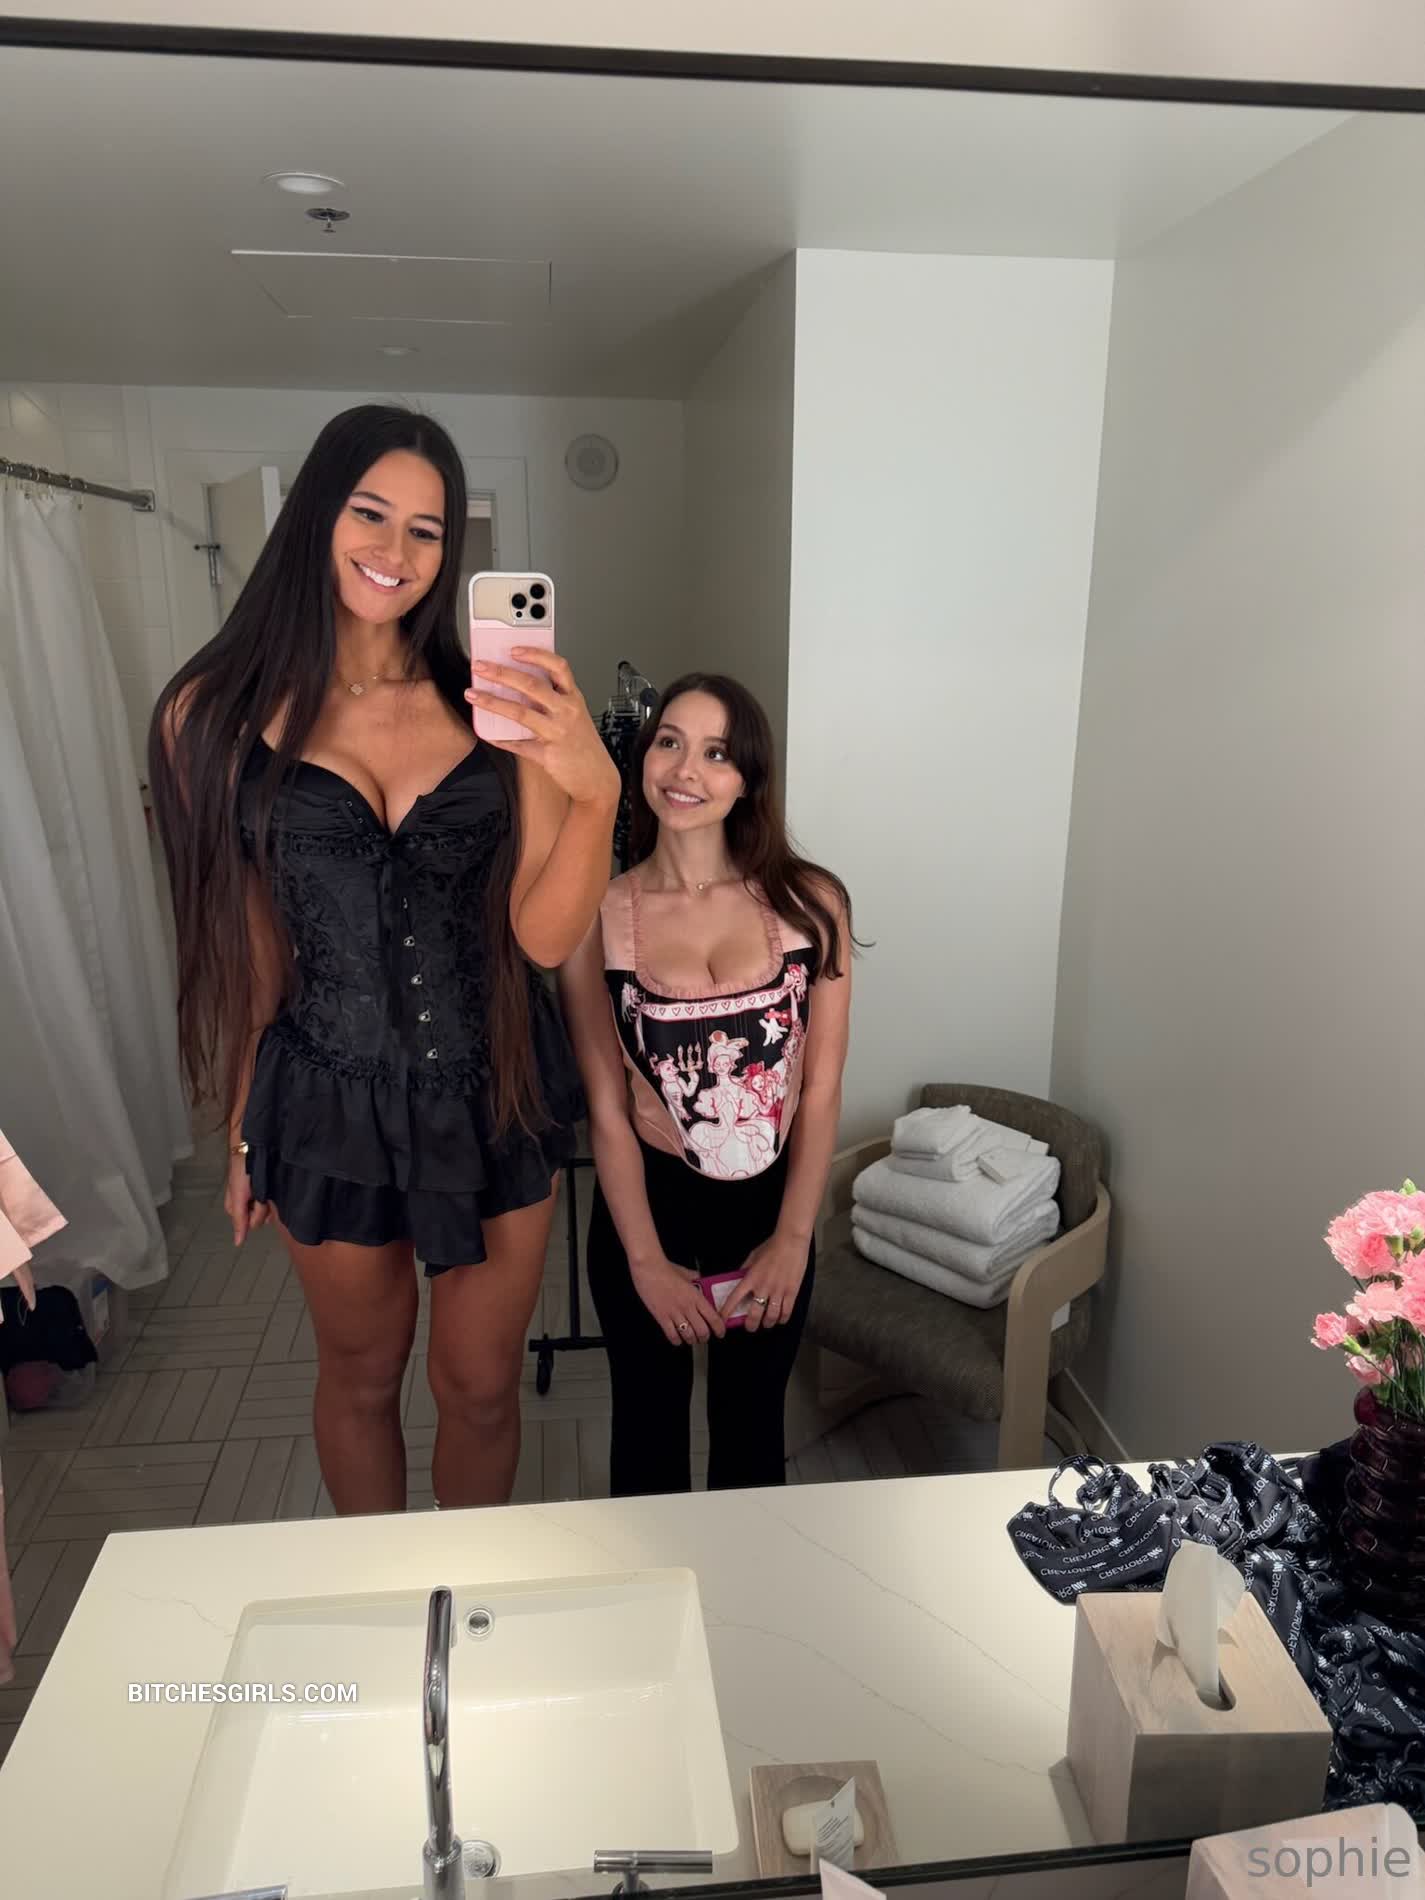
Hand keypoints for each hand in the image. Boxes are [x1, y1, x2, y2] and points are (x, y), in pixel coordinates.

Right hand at [225, 1150, 270, 1247]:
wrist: (253, 1147)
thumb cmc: (242, 1170)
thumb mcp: (238, 1196)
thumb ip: (240, 1220)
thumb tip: (238, 1243)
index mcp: (238, 1206)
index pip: (251, 1223)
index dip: (257, 1213)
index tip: (256, 1201)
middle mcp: (249, 1204)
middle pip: (261, 1218)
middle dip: (263, 1207)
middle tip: (260, 1191)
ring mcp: (260, 1197)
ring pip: (268, 1210)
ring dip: (269, 1199)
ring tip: (267, 1184)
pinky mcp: (269, 1190)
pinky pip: (274, 1201)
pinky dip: (274, 1195)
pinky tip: (273, 1186)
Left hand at [465, 652, 620, 807]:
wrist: (597, 778)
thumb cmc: (583, 745)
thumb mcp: (575, 715)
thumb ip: (553, 699)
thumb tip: (518, 686)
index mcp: (574, 698)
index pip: (557, 666)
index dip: (535, 654)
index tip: (513, 649)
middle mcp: (567, 711)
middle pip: (532, 685)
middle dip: (501, 673)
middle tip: (480, 667)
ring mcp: (557, 732)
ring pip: (520, 712)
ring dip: (492, 702)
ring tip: (473, 695)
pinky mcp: (548, 754)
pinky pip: (517, 744)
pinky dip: (499, 738)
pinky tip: (486, 733)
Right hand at [631, 1255, 726, 1347]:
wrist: (648, 1269)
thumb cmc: (665, 1269)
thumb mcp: (686, 1273)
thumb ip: (695, 1278)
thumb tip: (700, 1280)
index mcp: (696, 1296)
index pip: (713, 1318)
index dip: (719, 1329)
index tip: (720, 1332)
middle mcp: (687, 1307)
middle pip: (702, 1331)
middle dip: (705, 1337)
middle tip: (704, 1337)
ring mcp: (674, 1313)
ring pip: (688, 1336)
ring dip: (692, 1340)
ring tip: (691, 1339)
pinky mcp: (661, 1317)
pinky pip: (672, 1335)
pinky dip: (677, 1340)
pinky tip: (677, 1339)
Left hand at [724, 1234, 808, 1332]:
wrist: (791, 1242)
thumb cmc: (771, 1247)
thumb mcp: (753, 1256)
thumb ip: (745, 1270)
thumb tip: (738, 1279)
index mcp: (751, 1278)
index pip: (734, 1299)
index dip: (726, 1312)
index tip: (722, 1320)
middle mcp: (763, 1287)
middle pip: (754, 1315)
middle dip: (750, 1325)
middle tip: (750, 1327)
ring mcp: (778, 1291)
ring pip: (771, 1317)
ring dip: (767, 1324)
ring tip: (766, 1323)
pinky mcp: (791, 1292)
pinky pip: (786, 1312)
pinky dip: (782, 1319)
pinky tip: (780, 1319)